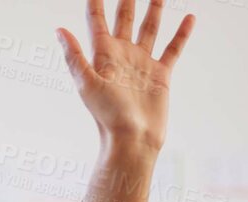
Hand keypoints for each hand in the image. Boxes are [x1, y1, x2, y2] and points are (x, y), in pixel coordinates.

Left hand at [57, 0, 194, 201]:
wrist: (133, 140)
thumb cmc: (107, 117)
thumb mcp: (86, 84)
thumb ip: (74, 56)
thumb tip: (58, 30)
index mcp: (102, 56)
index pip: (96, 21)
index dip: (96, 2)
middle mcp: (122, 55)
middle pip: (125, 18)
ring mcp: (142, 63)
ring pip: (149, 27)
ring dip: (154, 8)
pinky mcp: (161, 74)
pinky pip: (172, 48)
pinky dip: (181, 33)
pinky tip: (188, 17)